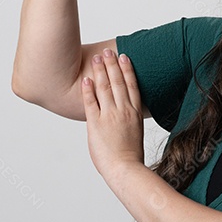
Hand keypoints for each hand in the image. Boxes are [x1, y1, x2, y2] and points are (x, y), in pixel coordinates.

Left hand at [81, 49, 145, 178]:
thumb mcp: (135, 133)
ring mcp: (109, 116)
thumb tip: (124, 114)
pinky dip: (88, 90)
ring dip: (100, 71)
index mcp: (135, 113)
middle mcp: (123, 111)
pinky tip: (86, 79)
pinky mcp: (96, 123)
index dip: (127, 70)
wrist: (125, 169)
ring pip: (105, 88)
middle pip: (117, 82)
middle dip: (112, 65)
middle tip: (107, 51)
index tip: (124, 57)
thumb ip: (129, 120)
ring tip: (96, 58)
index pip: (131, 86)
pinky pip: (91, 102)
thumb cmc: (130, 156)